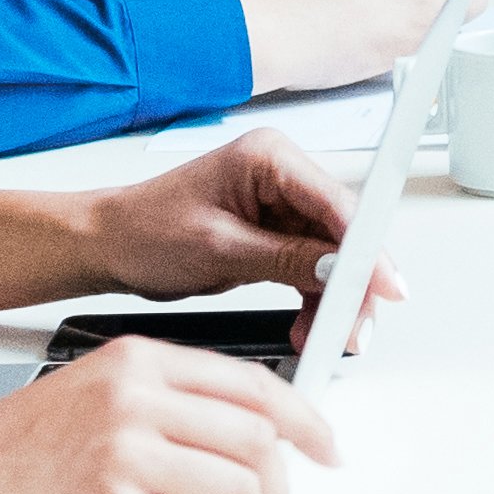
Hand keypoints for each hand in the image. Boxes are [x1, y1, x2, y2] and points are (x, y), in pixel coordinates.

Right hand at [0, 338, 340, 493]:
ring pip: (243, 492)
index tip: (327, 450)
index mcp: (138, 362)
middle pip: (261, 439)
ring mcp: (123, 456)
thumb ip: (166, 398)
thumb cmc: (9, 449)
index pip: (257, 385)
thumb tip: (250, 434)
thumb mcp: (92, 390)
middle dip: (283, 488)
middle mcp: (136, 399)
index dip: (308, 422)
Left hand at [62, 129, 368, 310]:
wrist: (109, 245)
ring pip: (332, 257)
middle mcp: (281, 175)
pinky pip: (311, 268)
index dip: (368, 248)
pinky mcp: (275, 233)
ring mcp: (280, 205)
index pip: (338, 203)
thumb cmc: (144, 230)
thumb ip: (286, 259)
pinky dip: (312, 301)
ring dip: (331, 300)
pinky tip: (304, 325)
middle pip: (343, 232)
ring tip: (320, 336)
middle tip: (352, 327)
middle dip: (351, 284)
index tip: (385, 285)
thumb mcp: (219, 249)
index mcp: (269, 157)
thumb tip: (340, 269)